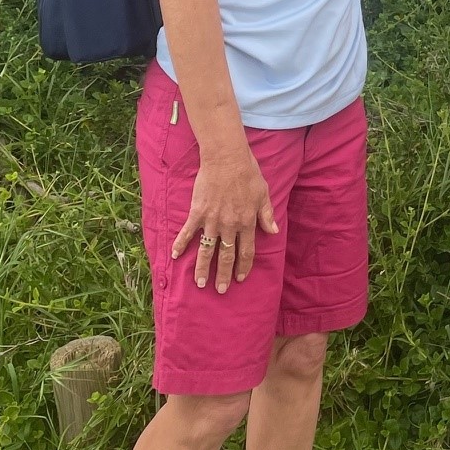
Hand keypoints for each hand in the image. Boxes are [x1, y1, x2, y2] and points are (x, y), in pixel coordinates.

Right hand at [171, 146, 278, 292]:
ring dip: (203, 268)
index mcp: (246, 222)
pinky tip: (176, 256)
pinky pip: (188, 232)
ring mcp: (212, 220)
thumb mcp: (263, 194)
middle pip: (226, 255)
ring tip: (201, 283)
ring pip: (207, 249)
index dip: (244, 267)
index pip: (246, 251)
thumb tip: (273, 232)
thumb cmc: (248, 173)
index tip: (240, 278)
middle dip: (224, 275)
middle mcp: (229, 225)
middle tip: (220, 290)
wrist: (226, 159)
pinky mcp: (197, 212)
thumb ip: (266, 215)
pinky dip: (181, 244)